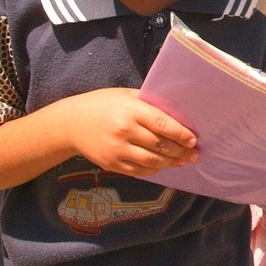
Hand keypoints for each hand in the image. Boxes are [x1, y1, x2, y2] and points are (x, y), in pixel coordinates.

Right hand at [61, 88, 198, 175]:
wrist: (71, 123)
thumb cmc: (103, 104)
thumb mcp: (126, 95)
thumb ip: (149, 103)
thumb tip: (178, 114)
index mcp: (131, 110)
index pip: (163, 124)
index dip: (181, 134)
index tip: (193, 140)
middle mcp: (125, 131)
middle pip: (160, 145)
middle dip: (181, 151)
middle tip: (195, 154)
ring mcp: (117, 150)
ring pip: (152, 161)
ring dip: (171, 163)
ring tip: (184, 161)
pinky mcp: (111, 164)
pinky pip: (139, 170)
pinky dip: (154, 169)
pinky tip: (163, 165)